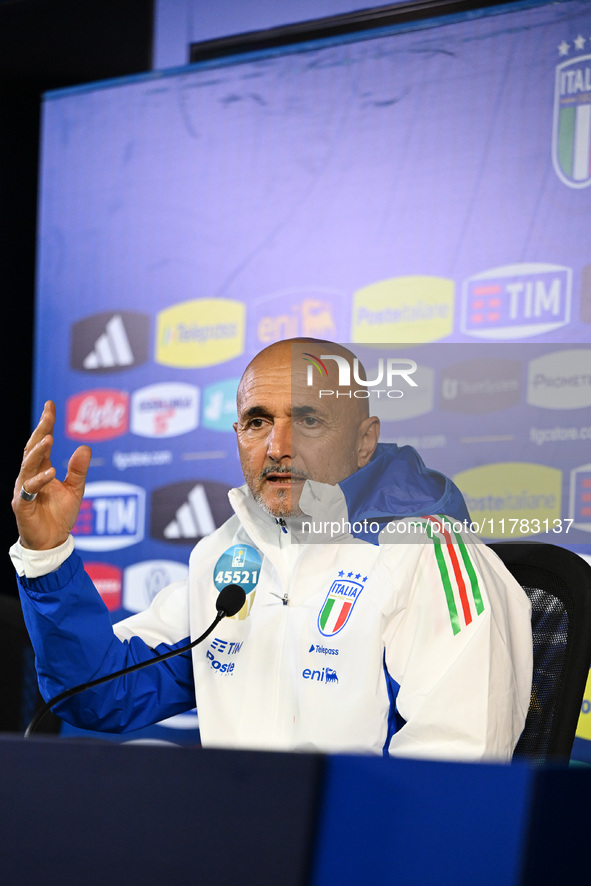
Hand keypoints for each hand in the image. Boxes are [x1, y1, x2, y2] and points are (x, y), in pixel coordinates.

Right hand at [12, 400, 91, 549]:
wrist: (52, 542)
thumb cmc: (60, 515)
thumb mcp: (75, 489)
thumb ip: (79, 470)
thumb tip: (84, 447)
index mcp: (41, 469)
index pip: (41, 442)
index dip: (45, 423)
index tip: (50, 405)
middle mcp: (30, 476)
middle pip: (32, 449)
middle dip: (39, 430)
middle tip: (47, 414)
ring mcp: (24, 490)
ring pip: (26, 466)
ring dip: (37, 452)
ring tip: (48, 438)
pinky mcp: (22, 505)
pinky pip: (28, 490)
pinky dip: (39, 480)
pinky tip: (51, 473)